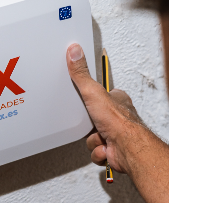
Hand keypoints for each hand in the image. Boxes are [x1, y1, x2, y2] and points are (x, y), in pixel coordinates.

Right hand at [66, 43, 165, 175]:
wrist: (127, 148)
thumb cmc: (118, 121)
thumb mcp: (93, 92)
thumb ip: (81, 74)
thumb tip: (75, 51)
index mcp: (116, 100)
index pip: (101, 95)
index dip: (92, 98)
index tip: (86, 97)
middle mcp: (117, 117)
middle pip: (94, 118)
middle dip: (89, 125)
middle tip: (92, 122)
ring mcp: (115, 134)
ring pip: (93, 137)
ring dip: (93, 139)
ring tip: (101, 136)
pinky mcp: (112, 150)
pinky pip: (96, 151)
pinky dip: (97, 151)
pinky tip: (104, 147)